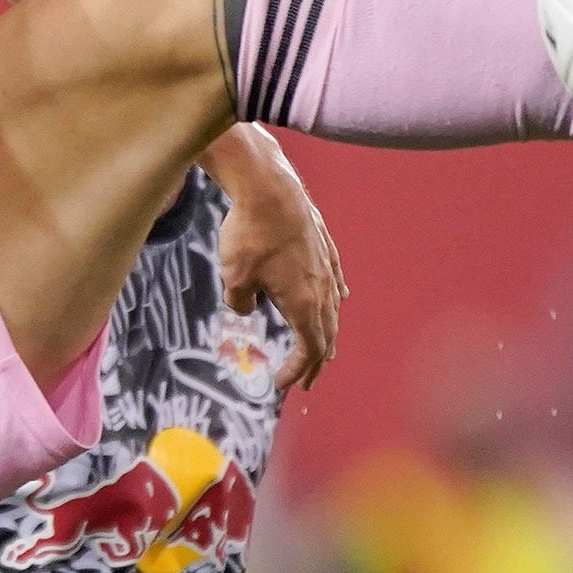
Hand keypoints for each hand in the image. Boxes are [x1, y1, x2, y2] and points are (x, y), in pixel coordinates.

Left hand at [208, 127, 343, 387]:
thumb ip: (240, 304)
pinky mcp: (325, 246)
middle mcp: (323, 288)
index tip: (281, 384)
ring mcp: (327, 266)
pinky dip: (336, 298)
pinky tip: (339, 299)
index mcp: (304, 304)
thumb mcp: (234, 279)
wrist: (269, 188)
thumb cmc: (250, 235)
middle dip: (316, 362)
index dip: (298, 371)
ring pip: (333, 308)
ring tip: (326, 349)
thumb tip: (246, 309)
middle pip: (327, 335)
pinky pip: (335, 280)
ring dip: (329, 333)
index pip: (309, 349)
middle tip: (308, 381)